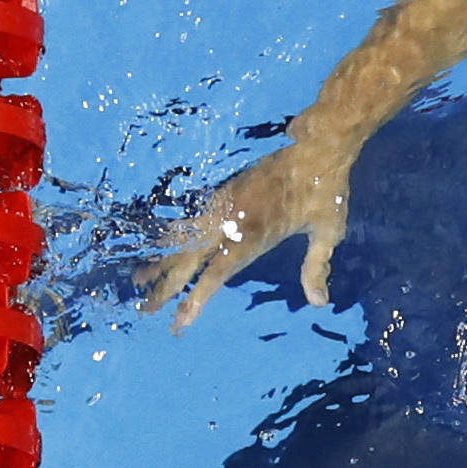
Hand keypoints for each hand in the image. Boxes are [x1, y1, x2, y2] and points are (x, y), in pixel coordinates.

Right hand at [143, 131, 353, 327]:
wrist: (316, 146)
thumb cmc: (327, 191)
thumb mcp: (327, 232)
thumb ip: (316, 268)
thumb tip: (319, 303)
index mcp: (255, 234)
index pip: (217, 273)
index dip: (196, 298)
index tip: (180, 321)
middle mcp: (232, 221)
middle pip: (190, 260)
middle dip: (166, 288)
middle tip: (145, 311)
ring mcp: (223, 204)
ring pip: (183, 239)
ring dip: (160, 262)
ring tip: (138, 282)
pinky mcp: (223, 193)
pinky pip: (190, 219)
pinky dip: (170, 237)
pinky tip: (158, 248)